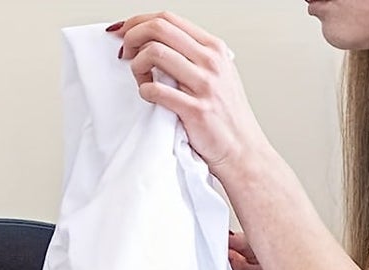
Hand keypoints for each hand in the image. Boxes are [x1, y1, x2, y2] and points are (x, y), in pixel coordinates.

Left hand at [112, 11, 269, 180]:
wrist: (242, 150)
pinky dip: (144, 91)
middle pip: (159, 29)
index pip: (169, 18)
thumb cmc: (227, 117)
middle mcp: (210, 61)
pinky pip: (156, 90)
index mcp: (213, 48)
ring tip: (141, 80)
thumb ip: (193, 56)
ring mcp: (204, 85)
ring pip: (154, 53)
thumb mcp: (218, 74)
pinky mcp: (195, 110)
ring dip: (137, 66)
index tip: (126, 31)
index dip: (140, 21)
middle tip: (125, 52)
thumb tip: (157, 44)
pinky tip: (148, 96)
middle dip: (132, 36)